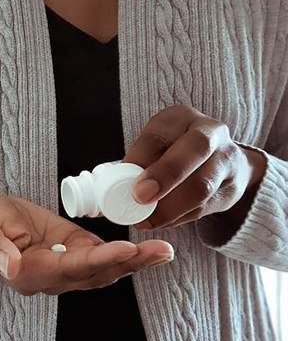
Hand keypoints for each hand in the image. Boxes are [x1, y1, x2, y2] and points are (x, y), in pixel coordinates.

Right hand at [0, 193, 173, 295]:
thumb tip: (12, 267)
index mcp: (25, 274)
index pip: (67, 268)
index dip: (98, 260)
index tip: (125, 249)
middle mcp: (48, 278)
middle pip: (93, 275)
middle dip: (128, 264)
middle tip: (160, 251)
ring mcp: (61, 268)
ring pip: (102, 270)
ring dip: (134, 262)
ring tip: (164, 250)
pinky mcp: (69, 253)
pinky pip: (100, 259)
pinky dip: (125, 255)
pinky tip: (150, 248)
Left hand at [123, 104, 266, 229]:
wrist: (220, 163)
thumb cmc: (172, 154)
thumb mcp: (152, 149)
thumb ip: (134, 164)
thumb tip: (108, 188)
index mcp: (180, 118)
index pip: (160, 133)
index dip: (141, 158)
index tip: (125, 180)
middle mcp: (210, 132)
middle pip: (195, 149)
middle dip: (166, 174)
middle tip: (141, 197)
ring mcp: (227, 160)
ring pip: (202, 185)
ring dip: (169, 208)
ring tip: (144, 220)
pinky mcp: (233, 188)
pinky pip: (204, 207)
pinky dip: (179, 218)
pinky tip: (161, 221)